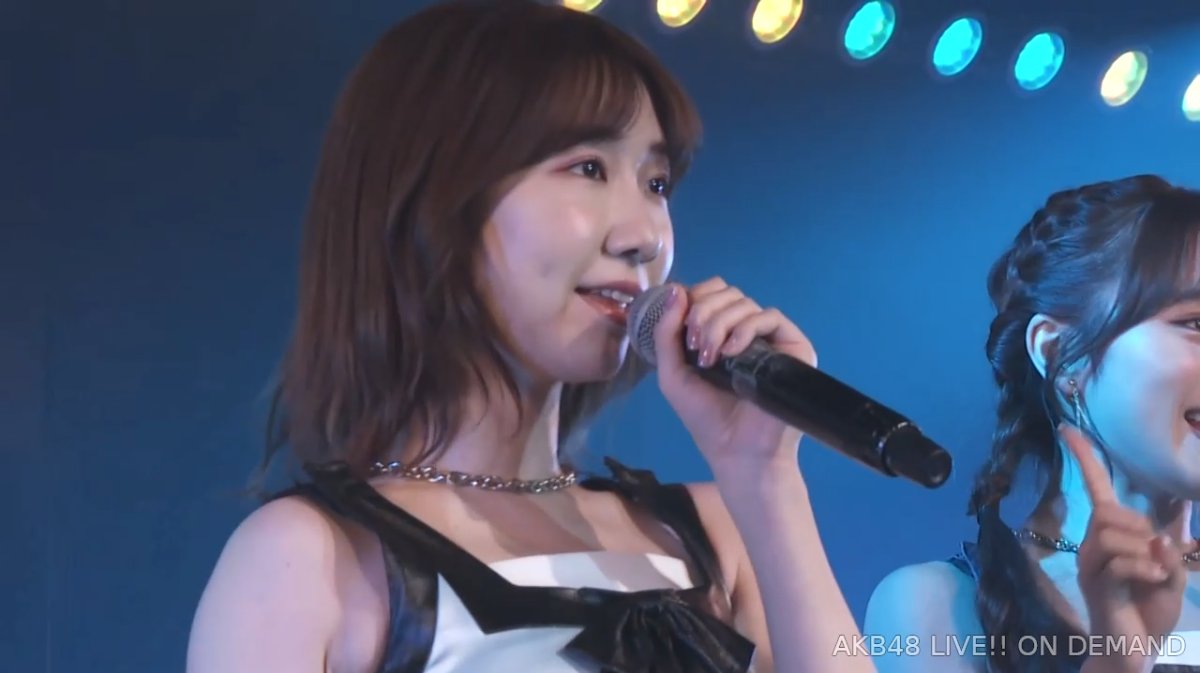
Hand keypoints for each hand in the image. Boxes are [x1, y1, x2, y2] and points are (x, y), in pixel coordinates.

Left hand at [649, 277, 816, 471]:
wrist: (737, 451)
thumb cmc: (705, 417)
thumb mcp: (673, 373)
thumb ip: (667, 333)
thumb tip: (677, 288)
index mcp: (721, 333)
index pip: (712, 294)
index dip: (694, 298)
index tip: (681, 325)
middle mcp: (747, 331)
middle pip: (726, 293)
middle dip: (703, 312)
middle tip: (694, 345)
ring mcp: (771, 338)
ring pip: (744, 303)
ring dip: (719, 324)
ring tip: (710, 357)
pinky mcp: (793, 346)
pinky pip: (769, 317)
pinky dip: (745, 328)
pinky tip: (731, 352)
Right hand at [1065, 424, 1186, 672]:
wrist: (1134, 649)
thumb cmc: (1149, 608)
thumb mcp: (1170, 572)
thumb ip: (1169, 546)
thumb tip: (1167, 525)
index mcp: (1108, 535)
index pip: (1094, 487)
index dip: (1084, 457)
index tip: (1066, 428)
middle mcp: (1092, 544)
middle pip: (1109, 511)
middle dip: (1140, 527)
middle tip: (1157, 555)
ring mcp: (1091, 564)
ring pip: (1113, 532)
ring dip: (1144, 551)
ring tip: (1155, 574)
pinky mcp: (1098, 584)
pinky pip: (1120, 561)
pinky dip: (1145, 569)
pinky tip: (1153, 582)